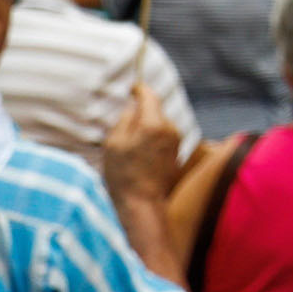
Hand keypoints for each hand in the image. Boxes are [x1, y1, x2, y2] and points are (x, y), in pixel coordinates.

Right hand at [102, 85, 183, 205]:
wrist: (143, 203)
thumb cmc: (124, 175)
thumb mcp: (114, 144)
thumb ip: (125, 120)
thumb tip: (133, 107)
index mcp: (153, 124)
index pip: (150, 96)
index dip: (140, 89)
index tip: (132, 87)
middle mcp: (170, 128)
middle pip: (155, 110)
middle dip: (141, 111)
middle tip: (124, 122)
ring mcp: (176, 140)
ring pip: (159, 123)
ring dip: (147, 126)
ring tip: (130, 145)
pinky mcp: (177, 151)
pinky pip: (163, 136)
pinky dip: (152, 138)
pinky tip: (140, 153)